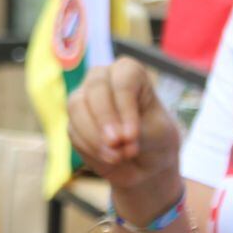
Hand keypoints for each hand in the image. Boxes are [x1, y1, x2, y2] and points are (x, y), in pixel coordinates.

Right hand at [66, 58, 181, 192]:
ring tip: (116, 158)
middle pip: (96, 88)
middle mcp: (103, 78)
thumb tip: (114, 140)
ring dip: (94, 136)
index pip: (123, 82)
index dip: (125, 108)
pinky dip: (90, 148)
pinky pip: (74, 131)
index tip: (131, 136)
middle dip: (104, 118)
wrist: (145, 160)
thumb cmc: (156, 137)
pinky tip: (109, 160)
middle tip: (116, 144)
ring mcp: (85, 97)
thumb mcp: (158, 133)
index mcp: (129, 72)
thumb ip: (136, 132)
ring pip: (77, 106)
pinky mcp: (74, 121)